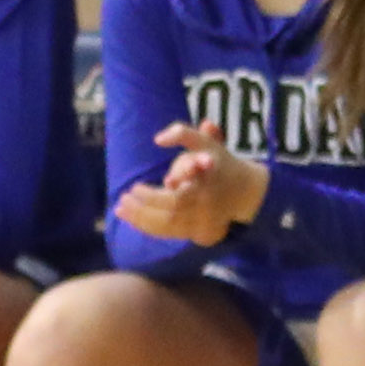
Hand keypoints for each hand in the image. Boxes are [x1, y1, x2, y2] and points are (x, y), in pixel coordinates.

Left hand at [110, 121, 263, 248]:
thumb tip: (159, 139)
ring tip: (120, 206)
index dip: (181, 176)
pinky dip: (144, 224)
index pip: (196, 174)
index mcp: (210, 175)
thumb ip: (185, 134)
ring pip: (168, 221)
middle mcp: (206, 198)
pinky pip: (166, 231)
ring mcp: (201, 217)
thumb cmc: (219, 162)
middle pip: (177, 203)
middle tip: (130, 191)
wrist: (244, 192)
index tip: (167, 179)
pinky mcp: (195, 230)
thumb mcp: (208, 143)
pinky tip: (125, 215)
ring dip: (141, 215)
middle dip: (151, 199)